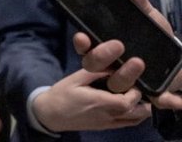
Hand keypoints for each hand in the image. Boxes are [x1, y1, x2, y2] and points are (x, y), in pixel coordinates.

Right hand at [33, 67, 149, 131]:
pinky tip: (131, 104)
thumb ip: (95, 73)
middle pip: (137, 113)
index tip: (131, 80)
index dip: (135, 92)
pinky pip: (128, 124)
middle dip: (142, 100)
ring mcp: (108, 123)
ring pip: (135, 120)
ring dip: (141, 108)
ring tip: (136, 95)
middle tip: (135, 87)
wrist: (50, 114)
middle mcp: (107, 116)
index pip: (127, 102)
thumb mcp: (75, 78)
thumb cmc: (61, 94)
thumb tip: (112, 66)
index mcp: (99, 102)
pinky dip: (135, 115)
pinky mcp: (106, 127)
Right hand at [73, 0, 181, 109]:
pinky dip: (161, 99)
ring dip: (126, 75)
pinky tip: (169, 97)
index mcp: (105, 46)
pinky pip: (149, 100)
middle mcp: (111, 65)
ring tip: (140, 62)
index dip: (81, 44)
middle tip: (118, 45)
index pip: (85, 47)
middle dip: (102, 56)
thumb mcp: (146, 14)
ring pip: (116, 84)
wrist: (178, 60)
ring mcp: (128, 81)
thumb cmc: (155, 37)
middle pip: (93, 66)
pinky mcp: (147, 94)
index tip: (82, 36)